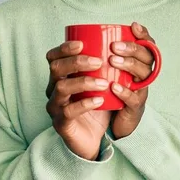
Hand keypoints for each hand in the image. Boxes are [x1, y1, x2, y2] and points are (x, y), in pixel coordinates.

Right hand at [45, 41, 111, 159]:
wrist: (94, 138)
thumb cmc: (97, 105)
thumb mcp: (100, 82)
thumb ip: (106, 66)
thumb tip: (126, 42)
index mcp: (60, 76)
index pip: (54, 57)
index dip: (64, 48)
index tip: (82, 43)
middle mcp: (53, 89)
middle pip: (56, 68)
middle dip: (77, 62)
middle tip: (98, 61)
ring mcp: (55, 106)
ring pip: (62, 87)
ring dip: (84, 82)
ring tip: (104, 83)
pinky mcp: (61, 123)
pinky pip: (68, 111)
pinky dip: (85, 103)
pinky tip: (99, 100)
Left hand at [109, 22, 155, 138]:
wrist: (114, 120)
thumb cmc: (111, 89)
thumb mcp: (109, 70)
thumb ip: (102, 54)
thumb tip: (84, 35)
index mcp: (140, 62)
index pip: (148, 45)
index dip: (144, 35)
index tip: (133, 26)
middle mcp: (144, 74)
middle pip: (147, 56)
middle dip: (132, 48)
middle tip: (115, 46)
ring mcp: (141, 89)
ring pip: (143, 74)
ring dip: (128, 65)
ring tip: (113, 61)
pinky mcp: (135, 107)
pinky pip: (134, 98)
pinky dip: (125, 92)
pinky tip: (114, 86)